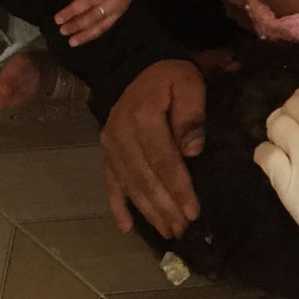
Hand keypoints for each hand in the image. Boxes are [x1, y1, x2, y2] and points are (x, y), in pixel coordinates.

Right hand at [101, 59, 205, 237]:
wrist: (135, 65)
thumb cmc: (169, 77)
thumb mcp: (188, 84)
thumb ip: (191, 115)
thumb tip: (192, 151)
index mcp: (142, 118)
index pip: (163, 161)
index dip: (178, 188)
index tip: (192, 211)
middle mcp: (120, 135)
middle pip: (145, 179)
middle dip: (165, 208)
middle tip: (183, 229)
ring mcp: (110, 145)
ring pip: (129, 185)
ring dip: (148, 212)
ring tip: (167, 232)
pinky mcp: (106, 152)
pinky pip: (110, 182)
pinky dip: (117, 206)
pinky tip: (126, 227)